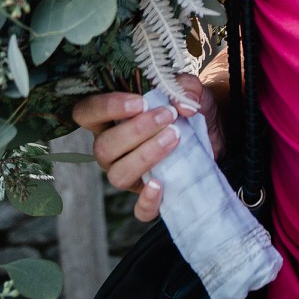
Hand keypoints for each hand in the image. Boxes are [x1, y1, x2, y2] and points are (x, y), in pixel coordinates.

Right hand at [71, 74, 221, 221]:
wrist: (211, 130)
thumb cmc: (185, 106)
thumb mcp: (187, 89)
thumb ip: (184, 88)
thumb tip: (183, 105)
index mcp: (108, 119)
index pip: (86, 113)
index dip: (106, 108)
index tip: (140, 102)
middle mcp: (111, 148)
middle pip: (103, 147)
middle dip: (135, 131)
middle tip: (168, 116)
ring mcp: (127, 173)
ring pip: (117, 175)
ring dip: (145, 156)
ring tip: (174, 138)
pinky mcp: (148, 195)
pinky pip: (140, 210)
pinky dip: (148, 201)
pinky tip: (161, 185)